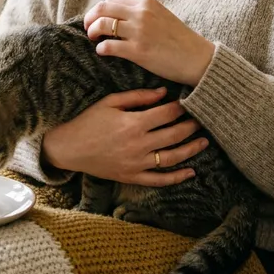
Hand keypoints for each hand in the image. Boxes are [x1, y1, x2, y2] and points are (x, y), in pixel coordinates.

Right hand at [41, 87, 208, 185]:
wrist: (69, 148)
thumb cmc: (88, 121)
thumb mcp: (111, 102)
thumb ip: (138, 97)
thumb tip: (164, 93)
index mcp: (134, 123)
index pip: (167, 114)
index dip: (181, 108)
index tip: (189, 102)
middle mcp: (139, 144)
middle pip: (174, 134)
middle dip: (191, 126)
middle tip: (202, 120)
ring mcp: (137, 163)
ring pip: (172, 158)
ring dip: (191, 150)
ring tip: (204, 142)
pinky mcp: (133, 177)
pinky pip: (159, 180)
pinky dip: (176, 178)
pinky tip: (190, 172)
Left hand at [83, 0, 215, 85]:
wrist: (198, 58)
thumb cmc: (180, 40)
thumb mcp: (162, 15)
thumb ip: (142, 12)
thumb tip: (118, 15)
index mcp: (147, 2)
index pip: (112, 0)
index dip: (100, 10)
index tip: (97, 18)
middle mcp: (141, 13)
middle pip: (102, 9)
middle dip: (90, 18)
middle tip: (88, 28)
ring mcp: (139, 31)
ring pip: (102, 25)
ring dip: (92, 32)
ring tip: (94, 39)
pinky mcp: (138, 51)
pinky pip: (108, 46)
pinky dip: (101, 48)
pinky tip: (103, 52)